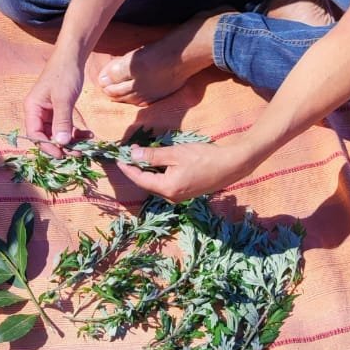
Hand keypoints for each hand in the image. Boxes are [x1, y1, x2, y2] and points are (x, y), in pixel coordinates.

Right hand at [24, 52, 84, 147]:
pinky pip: (65, 126)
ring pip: (57, 133)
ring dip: (71, 141)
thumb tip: (62, 143)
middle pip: (46, 137)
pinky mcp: (59, 110)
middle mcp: (38, 112)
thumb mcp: (63, 98)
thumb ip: (62, 121)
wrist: (72, 57)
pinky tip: (88, 134)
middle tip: (78, 153)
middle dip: (61, 146)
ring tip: (86, 145)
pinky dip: (76, 132)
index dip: (47, 147)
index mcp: (32, 108)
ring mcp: (49, 112)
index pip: (34, 135)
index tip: (62, 154)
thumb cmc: (64, 74)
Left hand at [115, 137, 247, 202]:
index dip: (127, 168)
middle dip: (136, 169)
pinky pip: (166, 184)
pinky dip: (158, 174)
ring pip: (156, 184)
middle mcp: (171, 197)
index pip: (139, 179)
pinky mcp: (186, 193)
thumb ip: (153, 156)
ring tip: (141, 156)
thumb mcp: (176, 154)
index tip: (118, 157)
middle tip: (130, 153)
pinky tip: (158, 163)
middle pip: (146, 183)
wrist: (231, 166)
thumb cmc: (204, 157)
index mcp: (167, 188)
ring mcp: (179, 196)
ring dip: (147, 171)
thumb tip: (133, 155)